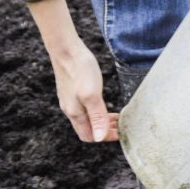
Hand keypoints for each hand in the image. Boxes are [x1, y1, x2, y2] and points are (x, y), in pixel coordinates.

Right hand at [26, 0, 118, 142]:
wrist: (67, 49)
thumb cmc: (80, 70)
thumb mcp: (92, 95)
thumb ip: (97, 116)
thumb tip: (100, 138)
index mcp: (74, 113)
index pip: (89, 136)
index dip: (105, 137)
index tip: (121, 132)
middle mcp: (71, 110)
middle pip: (88, 130)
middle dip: (105, 131)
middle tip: (122, 126)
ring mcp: (71, 101)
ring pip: (87, 119)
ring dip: (102, 122)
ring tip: (118, 117)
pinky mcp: (73, 92)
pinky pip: (86, 109)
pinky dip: (98, 112)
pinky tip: (106, 106)